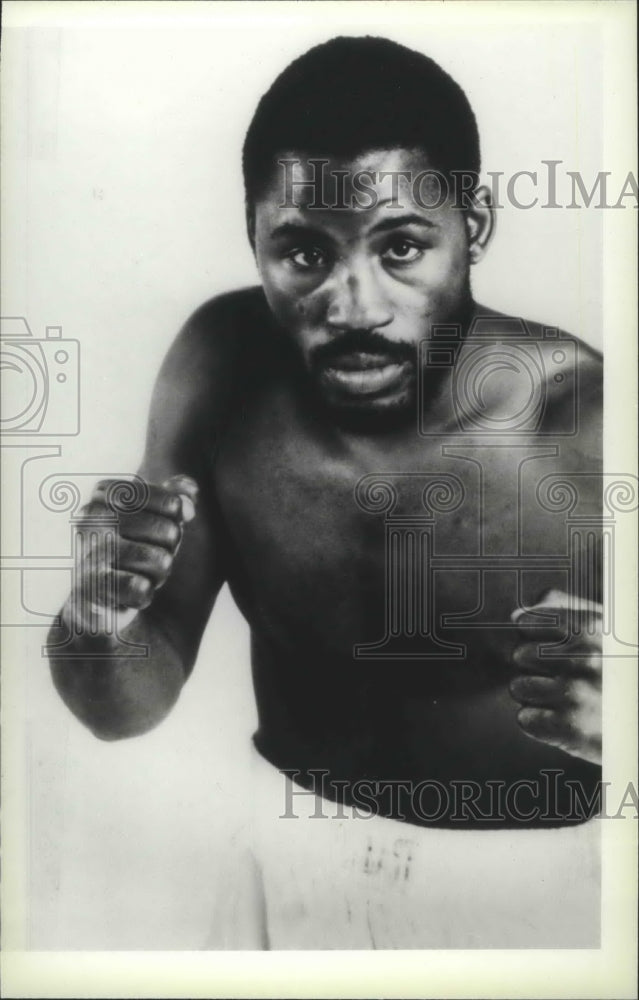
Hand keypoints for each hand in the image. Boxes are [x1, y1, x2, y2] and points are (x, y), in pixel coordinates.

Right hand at [64, 474, 198, 638]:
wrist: (94, 593)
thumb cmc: (132, 543)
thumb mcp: (158, 514)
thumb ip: (177, 497)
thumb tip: (188, 505)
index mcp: (107, 492)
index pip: (172, 504)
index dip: (175, 523)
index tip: (156, 528)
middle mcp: (92, 516)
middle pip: (170, 532)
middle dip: (167, 550)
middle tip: (144, 554)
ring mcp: (89, 550)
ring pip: (160, 562)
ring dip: (157, 573)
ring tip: (136, 571)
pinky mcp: (90, 586)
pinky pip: (141, 589)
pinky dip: (143, 594)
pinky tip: (127, 590)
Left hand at [509, 589, 601, 764]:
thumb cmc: (619, 670)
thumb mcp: (602, 630)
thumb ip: (562, 611)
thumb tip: (517, 616)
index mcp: (591, 628)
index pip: (526, 623)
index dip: (534, 637)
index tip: (553, 649)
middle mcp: (585, 659)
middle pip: (519, 655)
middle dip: (534, 668)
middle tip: (562, 678)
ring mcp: (577, 694)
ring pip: (518, 687)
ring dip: (535, 696)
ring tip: (564, 699)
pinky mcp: (571, 728)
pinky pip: (525, 719)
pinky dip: (539, 723)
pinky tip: (564, 720)